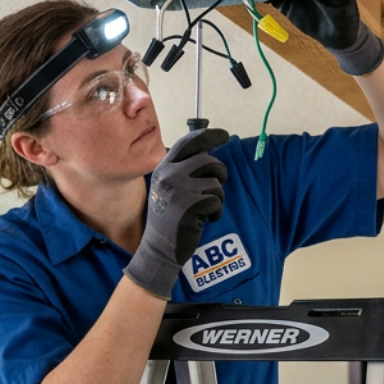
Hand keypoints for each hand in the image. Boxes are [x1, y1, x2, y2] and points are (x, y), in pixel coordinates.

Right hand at [124, 127, 229, 298]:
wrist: (159, 248)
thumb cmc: (169, 218)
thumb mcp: (168, 188)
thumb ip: (183, 169)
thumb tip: (208, 151)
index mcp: (163, 168)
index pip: (188, 142)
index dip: (209, 135)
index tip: (224, 135)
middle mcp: (169, 175)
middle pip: (207, 159)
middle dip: (220, 172)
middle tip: (219, 183)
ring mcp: (178, 190)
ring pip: (215, 181)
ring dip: (218, 196)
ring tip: (207, 208)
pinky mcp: (189, 206)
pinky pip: (216, 200)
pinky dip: (216, 212)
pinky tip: (205, 220)